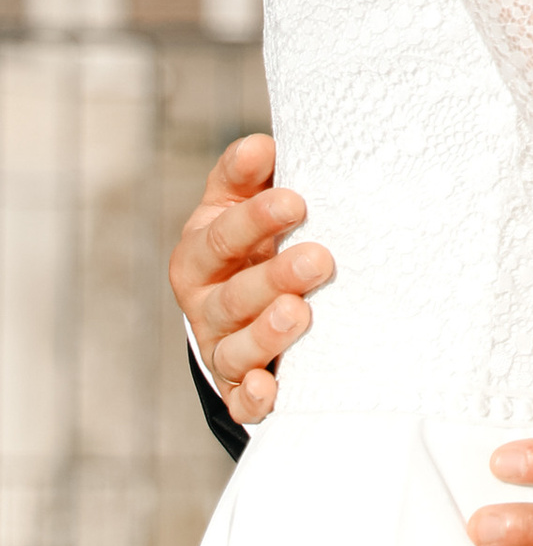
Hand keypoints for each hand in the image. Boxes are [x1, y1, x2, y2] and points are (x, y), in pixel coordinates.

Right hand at [168, 133, 335, 426]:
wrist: (244, 301)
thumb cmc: (253, 238)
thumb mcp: (240, 200)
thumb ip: (248, 174)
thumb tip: (261, 146)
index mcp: (200, 253)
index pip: (222, 236)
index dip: (255, 220)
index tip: (296, 201)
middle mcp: (205, 304)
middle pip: (233, 296)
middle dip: (274, 278)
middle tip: (319, 259)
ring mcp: (221, 348)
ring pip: (236, 349)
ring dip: (266, 334)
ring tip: (299, 314)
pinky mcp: (239, 387)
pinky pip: (242, 399)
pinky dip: (254, 397)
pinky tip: (271, 387)